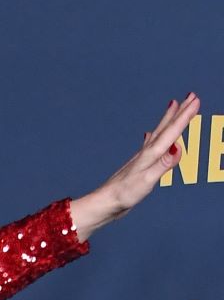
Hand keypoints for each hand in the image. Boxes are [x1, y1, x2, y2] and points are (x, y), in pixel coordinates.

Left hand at [70, 93, 200, 240]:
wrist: (104, 203)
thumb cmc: (123, 195)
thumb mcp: (146, 181)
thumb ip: (162, 165)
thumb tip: (178, 148)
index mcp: (150, 155)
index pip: (171, 132)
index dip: (184, 116)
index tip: (195, 99)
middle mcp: (146, 153)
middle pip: (165, 128)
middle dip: (179, 112)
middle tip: (191, 95)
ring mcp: (141, 158)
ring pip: (158, 133)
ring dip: (167, 120)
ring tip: (173, 106)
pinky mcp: (138, 166)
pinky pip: (150, 145)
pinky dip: (153, 137)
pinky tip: (149, 135)